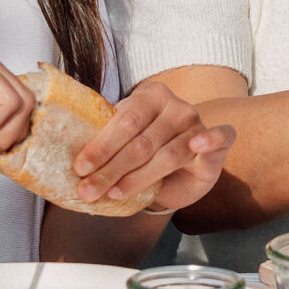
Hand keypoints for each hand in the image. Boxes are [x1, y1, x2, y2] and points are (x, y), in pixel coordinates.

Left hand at [66, 79, 234, 211]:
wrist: (182, 166)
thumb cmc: (146, 152)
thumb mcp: (124, 141)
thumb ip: (105, 143)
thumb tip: (69, 165)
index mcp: (149, 96)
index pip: (123, 121)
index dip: (100, 147)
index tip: (79, 169)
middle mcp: (175, 106)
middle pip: (141, 141)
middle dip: (111, 170)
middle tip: (88, 191)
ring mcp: (197, 122)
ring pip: (168, 154)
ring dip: (139, 177)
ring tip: (116, 193)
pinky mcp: (218, 142)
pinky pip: (220, 136)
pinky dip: (210, 139)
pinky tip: (198, 145)